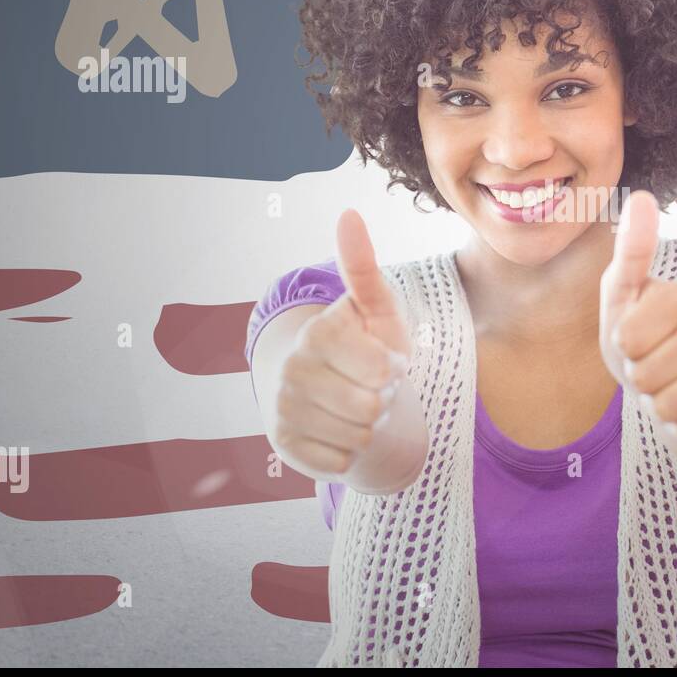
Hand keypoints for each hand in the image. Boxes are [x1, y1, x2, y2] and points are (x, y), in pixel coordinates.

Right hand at [270, 208, 412, 479]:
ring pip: (358, 437)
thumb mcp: (377, 310)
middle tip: (370, 387)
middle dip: (382, 399)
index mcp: (317, 332)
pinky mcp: (284, 446)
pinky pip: (341, 463)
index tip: (384, 359)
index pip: (382, 369)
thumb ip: (363, 267)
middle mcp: (291, 370)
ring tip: (357, 406)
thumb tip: (348, 213)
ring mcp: (282, 409)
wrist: (335, 394)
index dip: (394, 368)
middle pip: (371, 406)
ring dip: (368, 426)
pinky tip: (339, 430)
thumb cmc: (367, 346)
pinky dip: (350, 452)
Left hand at [599, 190, 676, 443]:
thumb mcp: (627, 296)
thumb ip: (631, 252)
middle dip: (638, 378)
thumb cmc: (651, 336)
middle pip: (642, 375)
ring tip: (670, 383)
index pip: (625, 339)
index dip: (623, 346)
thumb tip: (642, 195)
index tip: (638, 336)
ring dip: (657, 402)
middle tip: (654, 363)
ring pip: (665, 405)